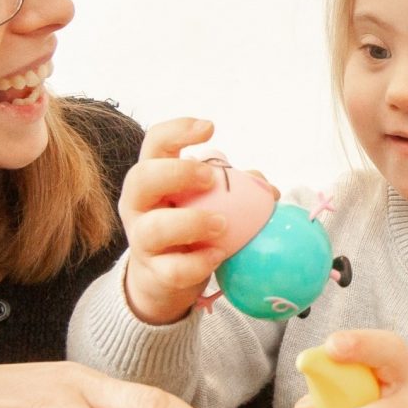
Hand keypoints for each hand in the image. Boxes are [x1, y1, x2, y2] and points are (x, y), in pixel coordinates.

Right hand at [118, 117, 230, 324]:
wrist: (164, 279)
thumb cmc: (187, 228)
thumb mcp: (204, 201)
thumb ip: (232, 189)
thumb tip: (268, 190)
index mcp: (152, 178)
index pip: (155, 143)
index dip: (178, 130)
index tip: (210, 128)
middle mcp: (139, 205)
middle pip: (142, 178)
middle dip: (178, 173)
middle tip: (210, 178)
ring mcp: (141, 240)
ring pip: (155, 228)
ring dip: (192, 223)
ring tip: (222, 224)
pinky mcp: (154, 273)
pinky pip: (173, 269)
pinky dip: (198, 262)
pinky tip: (218, 255)